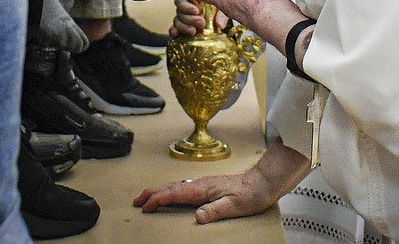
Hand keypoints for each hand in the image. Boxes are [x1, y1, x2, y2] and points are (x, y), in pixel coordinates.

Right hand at [133, 138, 310, 223]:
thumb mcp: (234, 206)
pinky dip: (170, 190)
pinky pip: (182, 187)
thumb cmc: (251, 194)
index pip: (174, 193)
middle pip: (170, 187)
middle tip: (136, 201)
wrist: (262, 182)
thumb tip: (197, 216)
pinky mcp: (207, 186)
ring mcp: (203, 183)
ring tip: (147, 198)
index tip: (144, 206)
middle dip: (152, 193)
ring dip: (159, 191)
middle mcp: (200, 184)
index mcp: (203, 189)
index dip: (157, 200)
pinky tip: (171, 195)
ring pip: (175, 186)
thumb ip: (215, 211)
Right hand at [170, 0, 228, 37]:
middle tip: (201, 22)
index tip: (196, 11)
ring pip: (177, 19)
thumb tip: (219, 25)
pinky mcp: (184, 28)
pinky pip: (174, 28)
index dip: (187, 5)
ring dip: (183, 26)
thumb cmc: (228, 5)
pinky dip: (174, 31)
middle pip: (179, 9)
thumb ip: (223, 13)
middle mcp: (189, 5)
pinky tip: (175, 34)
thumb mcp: (227, 6)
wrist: (232, 13)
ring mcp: (186, 17)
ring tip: (193, 31)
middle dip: (189, 17)